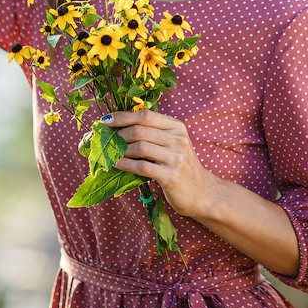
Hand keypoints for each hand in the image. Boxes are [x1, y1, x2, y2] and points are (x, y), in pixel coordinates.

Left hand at [103, 109, 221, 219]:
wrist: (202, 192)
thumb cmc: (181, 166)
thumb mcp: (173, 143)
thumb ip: (154, 133)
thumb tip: (120, 126)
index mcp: (177, 127)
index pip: (146, 115)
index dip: (123, 116)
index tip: (106, 120)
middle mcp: (178, 139)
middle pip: (140, 130)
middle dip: (118, 135)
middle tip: (105, 141)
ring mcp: (176, 157)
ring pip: (139, 147)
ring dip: (119, 150)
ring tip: (109, 153)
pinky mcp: (171, 176)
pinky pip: (141, 167)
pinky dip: (124, 165)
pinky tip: (115, 164)